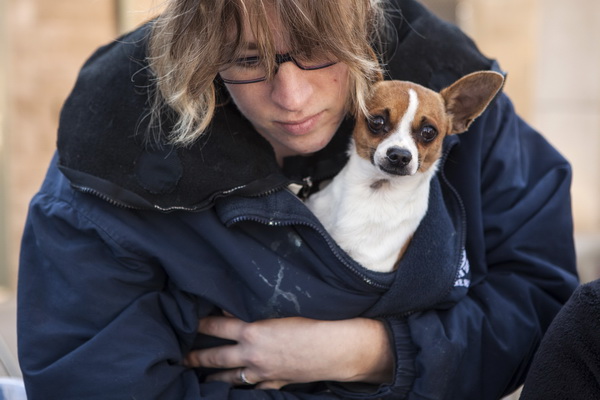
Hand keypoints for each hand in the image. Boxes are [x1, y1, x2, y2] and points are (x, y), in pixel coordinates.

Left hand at [184, 315, 392, 389]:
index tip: (188, 320)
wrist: (334, 349)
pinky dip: (242, 387)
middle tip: (181, 358)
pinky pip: (253, 387)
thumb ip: (256, 311)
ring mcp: (262, 372)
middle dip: (196, 356)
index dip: (201, 322)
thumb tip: (235, 308)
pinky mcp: (275, 382)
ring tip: (200, 376)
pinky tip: (237, 387)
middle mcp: (252, 354)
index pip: (217, 325)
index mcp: (252, 331)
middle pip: (216, 355)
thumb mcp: (281, 311)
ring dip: (213, 376)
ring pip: (229, 377)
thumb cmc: (312, 323)